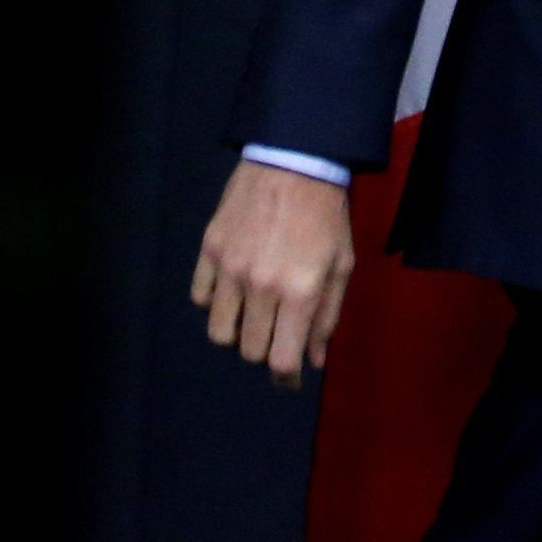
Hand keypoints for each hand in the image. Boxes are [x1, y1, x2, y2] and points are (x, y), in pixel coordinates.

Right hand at [193, 157, 355, 389]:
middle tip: (277, 334)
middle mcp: (261, 286)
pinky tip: (233, 289)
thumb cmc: (326, 215)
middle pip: (249, 351)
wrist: (294, 162)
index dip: (286, 378)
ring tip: (254, 314)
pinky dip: (215, 303)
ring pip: (218, 332)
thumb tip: (314, 360)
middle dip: (265, 351)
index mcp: (300, 291)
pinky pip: (199, 298)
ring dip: (237, 332)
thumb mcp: (341, 264)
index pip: (281, 359)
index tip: (289, 380)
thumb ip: (328, 316)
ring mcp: (229, 269)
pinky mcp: (208, 251)